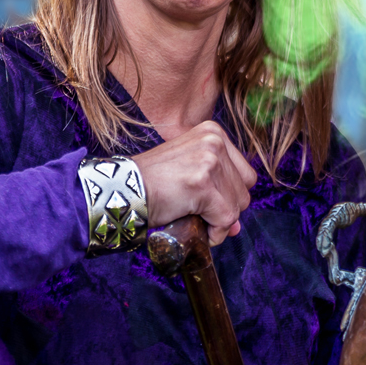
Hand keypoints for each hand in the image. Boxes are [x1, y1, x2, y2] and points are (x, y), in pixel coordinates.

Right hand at [132, 121, 256, 245]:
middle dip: (225, 210)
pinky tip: (194, 226)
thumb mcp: (189, 174)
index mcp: (213, 132)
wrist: (120, 190)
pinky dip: (213, 232)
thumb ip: (218, 191)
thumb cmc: (151, 184)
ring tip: (192, 218)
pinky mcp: (203, 183)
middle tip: (199, 214)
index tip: (210, 204)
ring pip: (237, 206)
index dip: (230, 196)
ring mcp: (209, 160)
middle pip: (244, 190)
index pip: (244, 174)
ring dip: (217, 222)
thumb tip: (237, 226)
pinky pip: (225, 218)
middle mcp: (214, 141)